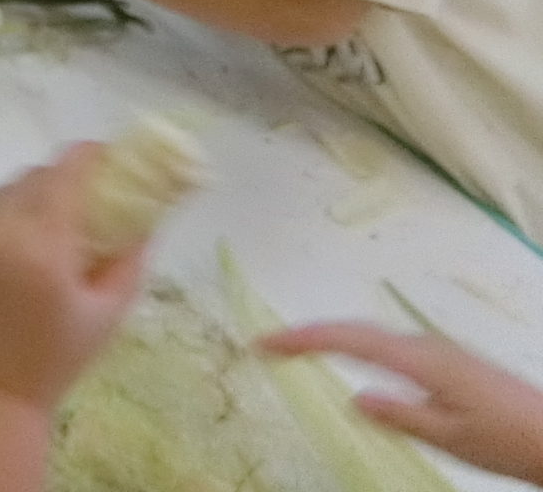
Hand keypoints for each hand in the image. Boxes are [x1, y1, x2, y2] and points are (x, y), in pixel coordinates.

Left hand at [0, 144, 148, 412]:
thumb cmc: (57, 358)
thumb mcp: (108, 310)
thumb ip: (130, 254)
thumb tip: (146, 211)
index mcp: (41, 246)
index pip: (67, 173)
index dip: (92, 158)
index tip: (111, 159)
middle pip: (38, 176)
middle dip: (67, 180)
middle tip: (89, 200)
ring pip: (9, 188)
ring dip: (35, 196)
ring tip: (53, 226)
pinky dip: (6, 213)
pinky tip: (20, 242)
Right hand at [260, 323, 542, 482]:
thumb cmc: (506, 440)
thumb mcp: (450, 438)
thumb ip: (399, 415)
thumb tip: (353, 398)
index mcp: (420, 360)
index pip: (349, 339)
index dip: (303, 338)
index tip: (264, 342)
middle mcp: (426, 346)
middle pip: (357, 329)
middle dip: (310, 332)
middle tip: (269, 344)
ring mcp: (438, 350)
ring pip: (373, 334)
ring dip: (333, 337)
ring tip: (299, 349)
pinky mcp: (447, 360)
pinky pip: (388, 343)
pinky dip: (357, 344)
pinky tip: (351, 358)